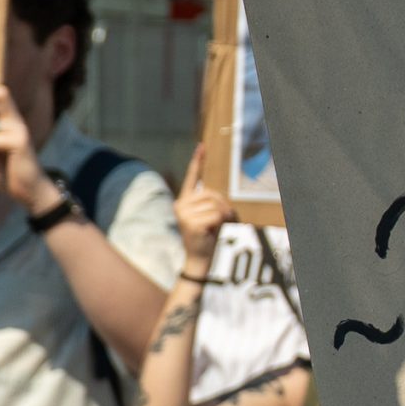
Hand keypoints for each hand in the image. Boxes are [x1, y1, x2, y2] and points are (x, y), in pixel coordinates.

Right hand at [175, 147, 234, 273]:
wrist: (200, 259)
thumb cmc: (207, 237)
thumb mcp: (209, 216)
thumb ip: (212, 203)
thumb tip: (220, 200)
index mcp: (185, 201)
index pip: (192, 178)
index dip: (197, 161)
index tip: (202, 146)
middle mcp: (181, 205)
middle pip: (212, 194)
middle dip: (223, 207)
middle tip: (221, 221)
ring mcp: (184, 214)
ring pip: (216, 205)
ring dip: (223, 216)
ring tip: (217, 227)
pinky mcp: (191, 223)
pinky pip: (216, 216)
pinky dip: (220, 224)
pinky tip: (212, 231)